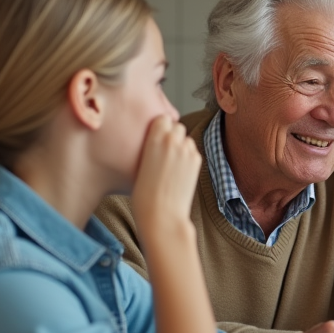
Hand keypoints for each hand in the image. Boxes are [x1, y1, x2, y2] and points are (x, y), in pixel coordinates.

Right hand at [131, 115, 200, 237]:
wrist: (160, 214)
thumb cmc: (142, 194)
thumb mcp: (137, 163)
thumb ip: (149, 147)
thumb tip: (155, 141)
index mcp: (153, 138)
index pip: (163, 118)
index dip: (160, 127)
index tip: (156, 136)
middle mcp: (172, 140)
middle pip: (177, 126)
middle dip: (172, 135)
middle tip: (164, 151)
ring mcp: (187, 150)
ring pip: (187, 139)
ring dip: (181, 146)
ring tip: (171, 164)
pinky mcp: (196, 161)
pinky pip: (193, 151)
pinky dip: (188, 157)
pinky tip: (179, 172)